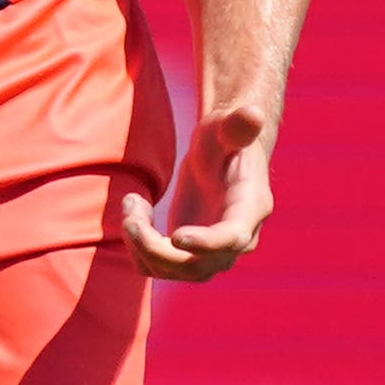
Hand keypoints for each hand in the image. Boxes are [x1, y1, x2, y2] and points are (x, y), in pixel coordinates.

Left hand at [119, 108, 271, 282]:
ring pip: (172, 271)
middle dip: (157, 249)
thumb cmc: (227, 136)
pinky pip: (156, 265)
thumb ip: (240, 125)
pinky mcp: (186, 254)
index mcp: (250, 209)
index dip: (206, 244)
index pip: (232, 238)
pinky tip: (136, 208)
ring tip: (131, 202)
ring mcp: (210, 253)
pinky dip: (137, 244)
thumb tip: (253, 113)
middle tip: (130, 216)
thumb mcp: (229, 127)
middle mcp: (235, 241)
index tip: (176, 237)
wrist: (221, 153)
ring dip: (141, 245)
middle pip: (197, 267)